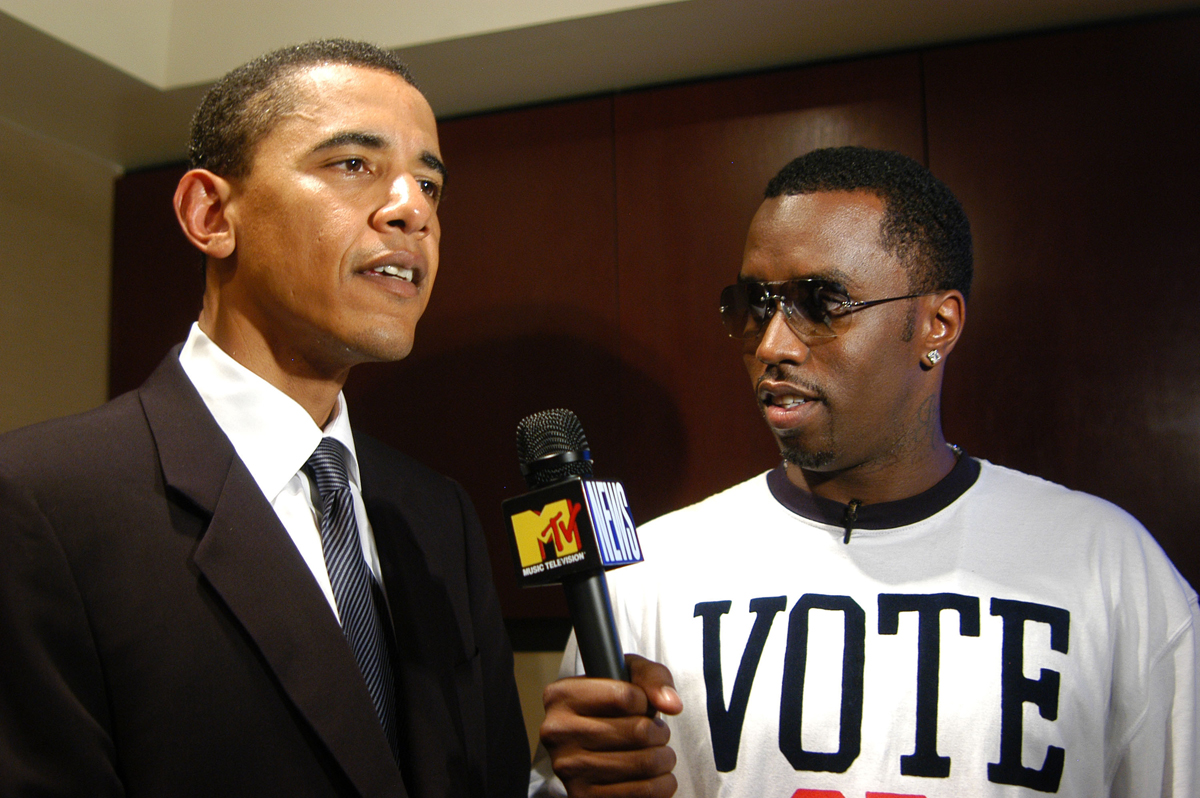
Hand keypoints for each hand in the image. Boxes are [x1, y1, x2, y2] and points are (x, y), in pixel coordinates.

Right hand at [540, 654, 683, 797]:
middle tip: (656, 733)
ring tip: (657, 753)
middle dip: (659, 732)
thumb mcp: (628, 675)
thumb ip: (652, 678)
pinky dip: (661, 785)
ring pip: (644, 763)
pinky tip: (655, 776)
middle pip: (638, 731)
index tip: (641, 707)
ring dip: (664, 758)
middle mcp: (557, 732)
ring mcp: (568, 768)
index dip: (645, 702)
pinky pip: (642, 793)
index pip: (625, 696)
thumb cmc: (612, 705)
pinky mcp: (583, 797)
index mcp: (561, 696)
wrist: (589, 747)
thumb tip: (671, 704)